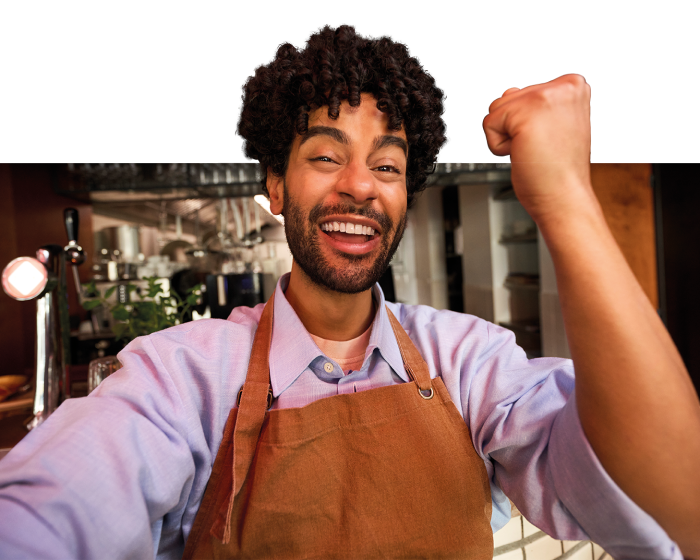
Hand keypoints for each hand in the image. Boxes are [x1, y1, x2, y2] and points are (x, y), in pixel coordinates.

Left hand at [482, 74, 592, 223]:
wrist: (564, 198)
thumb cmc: (558, 171)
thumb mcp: (552, 125)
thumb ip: (532, 104)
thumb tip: (509, 92)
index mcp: (573, 85)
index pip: (525, 93)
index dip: (526, 122)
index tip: (547, 140)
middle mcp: (565, 85)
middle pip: (508, 97)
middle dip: (515, 128)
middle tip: (540, 148)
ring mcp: (546, 96)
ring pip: (496, 108)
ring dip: (506, 136)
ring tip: (533, 150)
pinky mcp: (526, 112)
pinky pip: (489, 124)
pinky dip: (498, 146)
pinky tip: (523, 153)